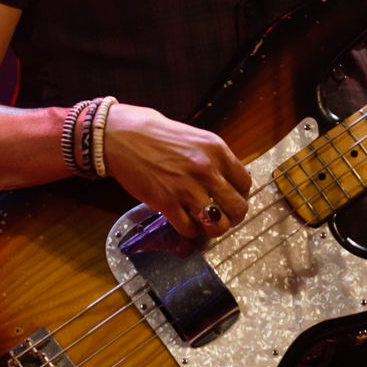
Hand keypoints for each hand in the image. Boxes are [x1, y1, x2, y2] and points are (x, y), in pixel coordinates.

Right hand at [102, 104, 250, 237]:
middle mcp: (206, 169)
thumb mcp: (196, 138)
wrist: (121, 136)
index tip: (231, 199)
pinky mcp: (166, 203)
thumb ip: (214, 159)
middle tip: (222, 217)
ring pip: (217, 224)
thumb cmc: (156, 134)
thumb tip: (228, 181)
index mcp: (217, 150)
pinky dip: (189, 232)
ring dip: (212, 229)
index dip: (240, 196)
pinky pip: (189, 230)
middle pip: (237, 208)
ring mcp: (187, 188)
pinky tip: (183, 223)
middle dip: (232, 217)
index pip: (245, 184)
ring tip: (204, 223)